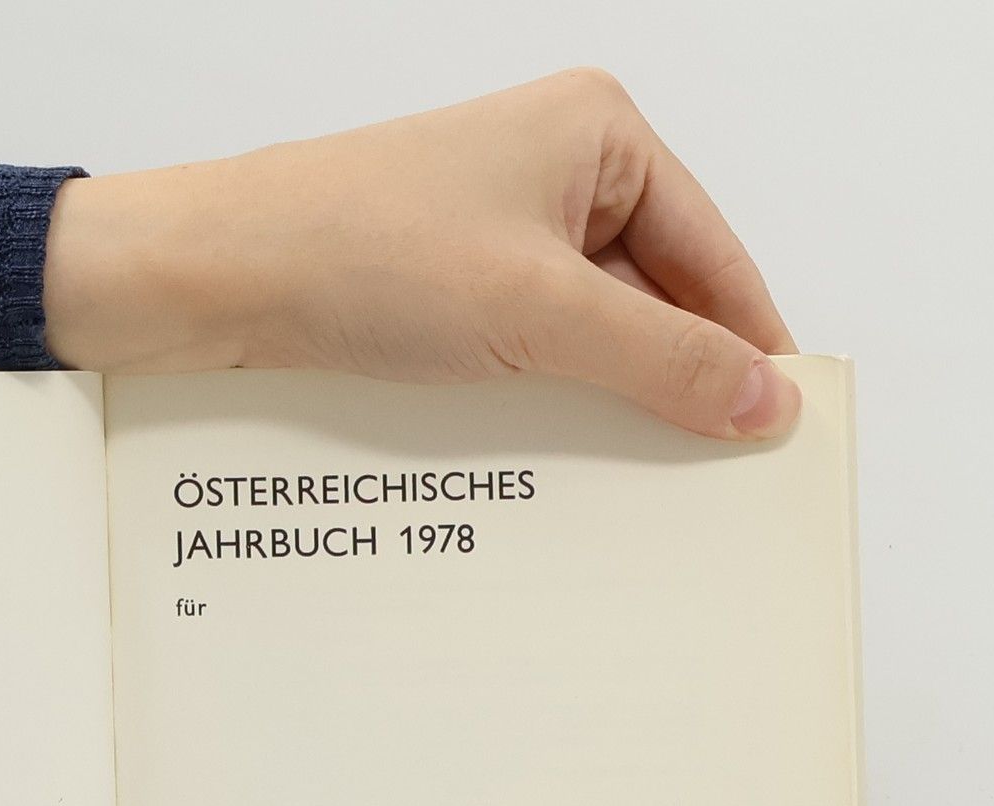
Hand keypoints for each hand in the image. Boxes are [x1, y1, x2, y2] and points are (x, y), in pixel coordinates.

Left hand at [44, 68, 798, 440]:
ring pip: (587, 334)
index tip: (777, 431)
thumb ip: (660, 359)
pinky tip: (549, 463)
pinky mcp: (444, 287)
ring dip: (601, 403)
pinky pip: (525, 352)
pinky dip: (542, 404)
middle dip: (672, 382)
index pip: (713, 257)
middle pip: (655, 297)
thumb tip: (762, 400)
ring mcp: (495, 230)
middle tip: (707, 476)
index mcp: (600, 135)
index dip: (747, 347)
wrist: (216, 277)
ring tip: (630, 482)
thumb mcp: (538, 313)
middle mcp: (554, 171)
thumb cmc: (360, 251)